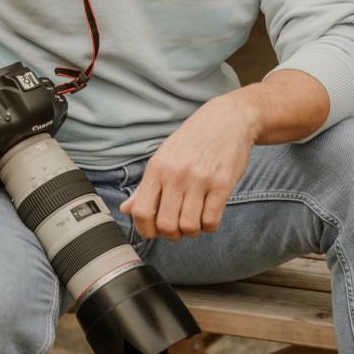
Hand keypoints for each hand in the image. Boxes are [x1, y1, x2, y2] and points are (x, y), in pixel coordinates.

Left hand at [119, 94, 257, 240]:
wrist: (227, 119)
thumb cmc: (193, 139)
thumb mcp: (165, 156)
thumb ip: (146, 186)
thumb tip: (125, 209)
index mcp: (157, 167)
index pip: (141, 211)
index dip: (145, 229)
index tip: (153, 231)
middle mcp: (176, 174)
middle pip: (166, 225)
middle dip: (171, 234)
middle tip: (177, 227)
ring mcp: (200, 179)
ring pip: (189, 227)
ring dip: (191, 231)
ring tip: (194, 219)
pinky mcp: (223, 184)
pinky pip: (212, 221)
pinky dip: (209, 226)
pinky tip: (209, 214)